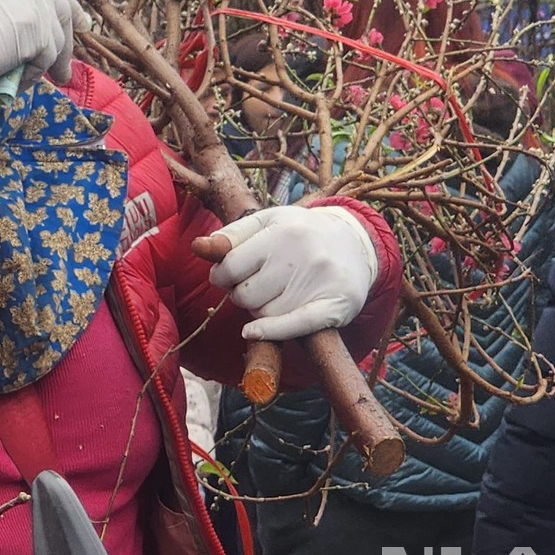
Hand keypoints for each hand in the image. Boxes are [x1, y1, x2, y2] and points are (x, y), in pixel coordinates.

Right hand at [0, 0, 85, 90]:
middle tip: (82, 34)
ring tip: (57, 75)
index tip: (66, 11)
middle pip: (57, 1)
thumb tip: (6, 22)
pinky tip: (25, 82)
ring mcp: (32, 1)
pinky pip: (47, 57)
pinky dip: (38, 73)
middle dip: (72, 21)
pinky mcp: (38, 30)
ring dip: (57, 58)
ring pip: (58, 33)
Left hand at [206, 206, 378, 340]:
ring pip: (265, 313)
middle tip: (257, 285)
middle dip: (243, 294)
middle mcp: (302, 256)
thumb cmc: (300, 234)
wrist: (355, 243)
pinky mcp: (335, 306)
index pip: (230, 266)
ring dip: (261, 311)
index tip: (229, 276)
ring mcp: (319, 282)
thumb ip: (231, 235)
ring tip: (276, 295)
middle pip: (246, 294)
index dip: (222, 276)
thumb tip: (199, 246)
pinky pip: (294, 326)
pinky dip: (270, 332)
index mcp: (281, 231)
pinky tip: (252, 332)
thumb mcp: (267, 222)